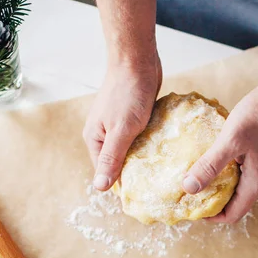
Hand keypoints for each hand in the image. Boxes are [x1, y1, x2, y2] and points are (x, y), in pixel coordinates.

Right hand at [83, 53, 161, 189]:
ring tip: (162, 173)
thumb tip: (99, 187)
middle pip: (118, 164)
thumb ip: (111, 159)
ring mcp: (117, 127)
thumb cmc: (127, 94)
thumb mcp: (120, 131)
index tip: (142, 196)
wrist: (136, 60)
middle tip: (156, 187)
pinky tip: (163, 153)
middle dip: (135, 174)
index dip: (123, 185)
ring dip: (144, 160)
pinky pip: (139, 140)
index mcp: (94, 141)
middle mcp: (103, 136)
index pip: (106, 174)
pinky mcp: (131, 119)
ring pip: (130, 152)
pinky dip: (149, 146)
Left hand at [182, 82, 257, 222]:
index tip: (193, 208)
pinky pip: (245, 175)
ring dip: (221, 187)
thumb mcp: (230, 140)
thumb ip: (210, 165)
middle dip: (214, 202)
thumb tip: (188, 188)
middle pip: (236, 204)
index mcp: (256, 184)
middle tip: (192, 192)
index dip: (212, 216)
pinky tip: (217, 160)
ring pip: (240, 189)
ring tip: (200, 176)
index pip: (232, 215)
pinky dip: (229, 174)